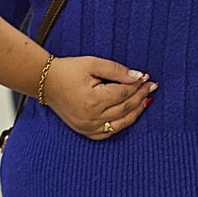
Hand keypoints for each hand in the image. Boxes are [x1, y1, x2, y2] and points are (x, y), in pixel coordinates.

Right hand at [42, 56, 156, 140]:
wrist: (46, 82)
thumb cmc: (68, 70)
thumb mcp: (92, 64)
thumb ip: (116, 70)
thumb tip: (138, 77)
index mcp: (93, 99)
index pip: (124, 94)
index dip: (138, 86)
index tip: (148, 78)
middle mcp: (91, 117)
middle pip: (125, 108)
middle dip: (140, 96)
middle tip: (151, 87)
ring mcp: (87, 127)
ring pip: (120, 123)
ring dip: (136, 112)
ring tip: (146, 100)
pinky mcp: (84, 131)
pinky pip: (108, 133)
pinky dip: (121, 125)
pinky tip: (129, 115)